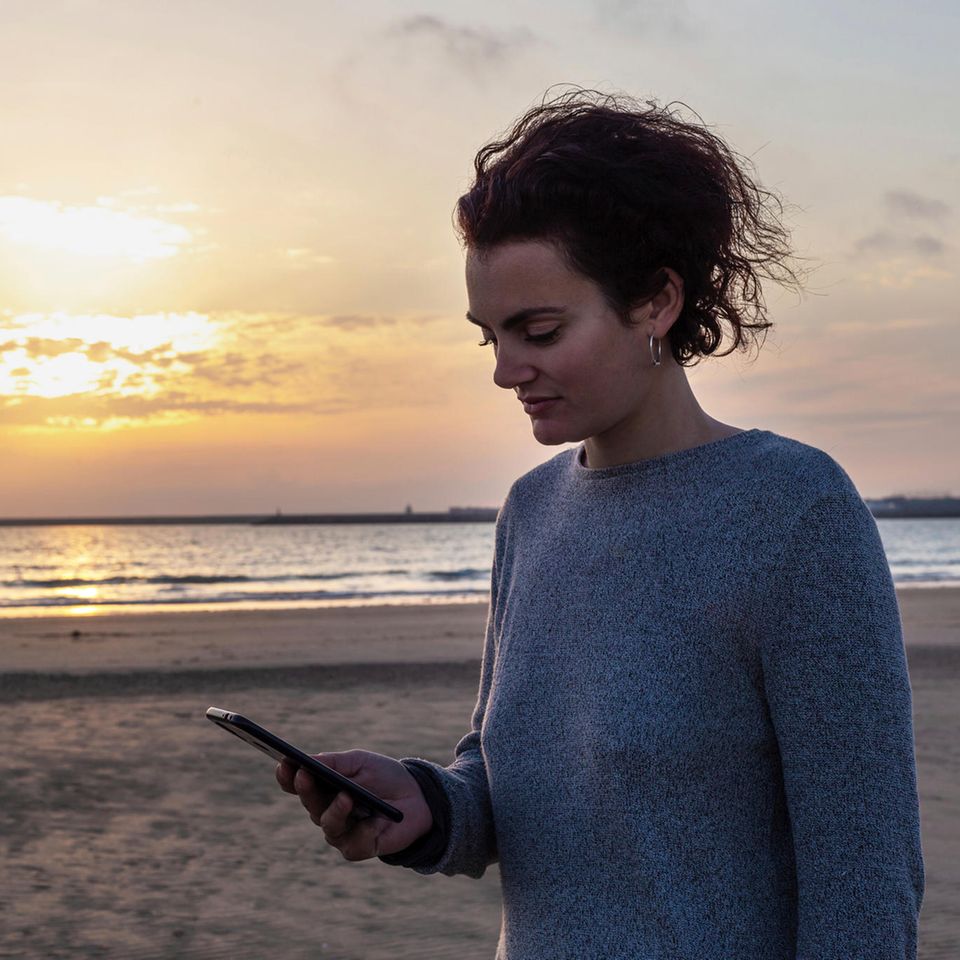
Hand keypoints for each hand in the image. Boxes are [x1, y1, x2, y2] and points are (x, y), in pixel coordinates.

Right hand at [275, 750, 432, 859]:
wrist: (418, 796)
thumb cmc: (384, 776)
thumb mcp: (360, 762)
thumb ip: (335, 763)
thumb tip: (307, 760)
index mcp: (323, 788)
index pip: (298, 785)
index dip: (288, 776)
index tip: (284, 763)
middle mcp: (327, 811)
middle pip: (310, 804)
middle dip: (307, 790)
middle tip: (305, 775)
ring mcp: (342, 832)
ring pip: (329, 825)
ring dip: (336, 811)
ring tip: (346, 797)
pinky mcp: (360, 848)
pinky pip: (353, 844)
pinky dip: (365, 831)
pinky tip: (374, 822)